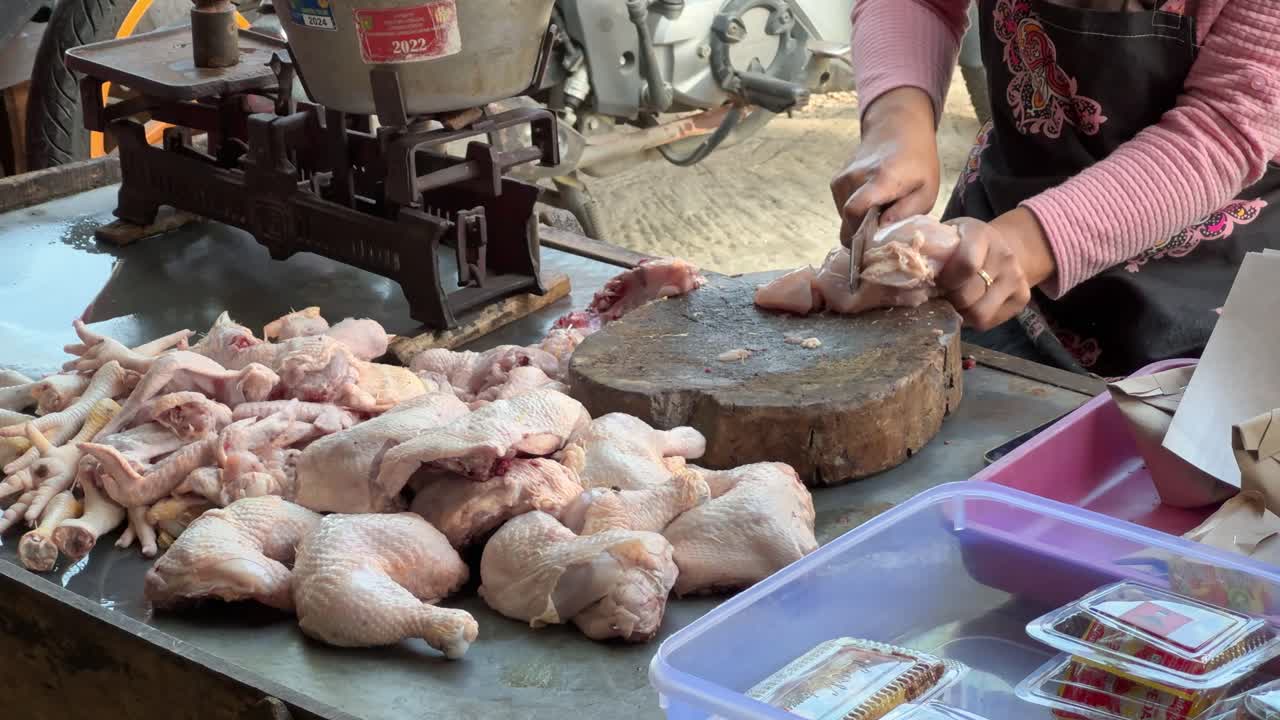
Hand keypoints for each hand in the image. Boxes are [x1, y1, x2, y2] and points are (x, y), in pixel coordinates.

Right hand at [831, 88, 939, 245]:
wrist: (897, 129)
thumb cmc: (917, 162)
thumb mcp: (926, 190)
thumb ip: (906, 212)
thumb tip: (882, 231)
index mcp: (880, 179)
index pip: (855, 211)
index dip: (858, 234)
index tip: (870, 245)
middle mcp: (854, 178)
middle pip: (849, 220)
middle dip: (863, 231)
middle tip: (883, 228)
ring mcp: (842, 178)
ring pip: (844, 216)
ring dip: (860, 220)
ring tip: (880, 209)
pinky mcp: (836, 181)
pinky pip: (842, 207)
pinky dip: (855, 211)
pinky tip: (871, 201)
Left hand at [937, 210, 1054, 330]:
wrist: (1002, 246)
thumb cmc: (962, 243)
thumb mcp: (946, 236)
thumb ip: (930, 249)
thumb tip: (906, 272)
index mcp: (982, 235)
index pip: (966, 265)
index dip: (946, 280)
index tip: (935, 281)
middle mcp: (1005, 256)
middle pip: (968, 295)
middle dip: (948, 299)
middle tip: (941, 295)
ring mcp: (1017, 277)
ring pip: (979, 313)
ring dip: (960, 313)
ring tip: (954, 302)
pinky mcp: (1023, 297)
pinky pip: (989, 321)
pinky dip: (973, 319)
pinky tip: (969, 305)